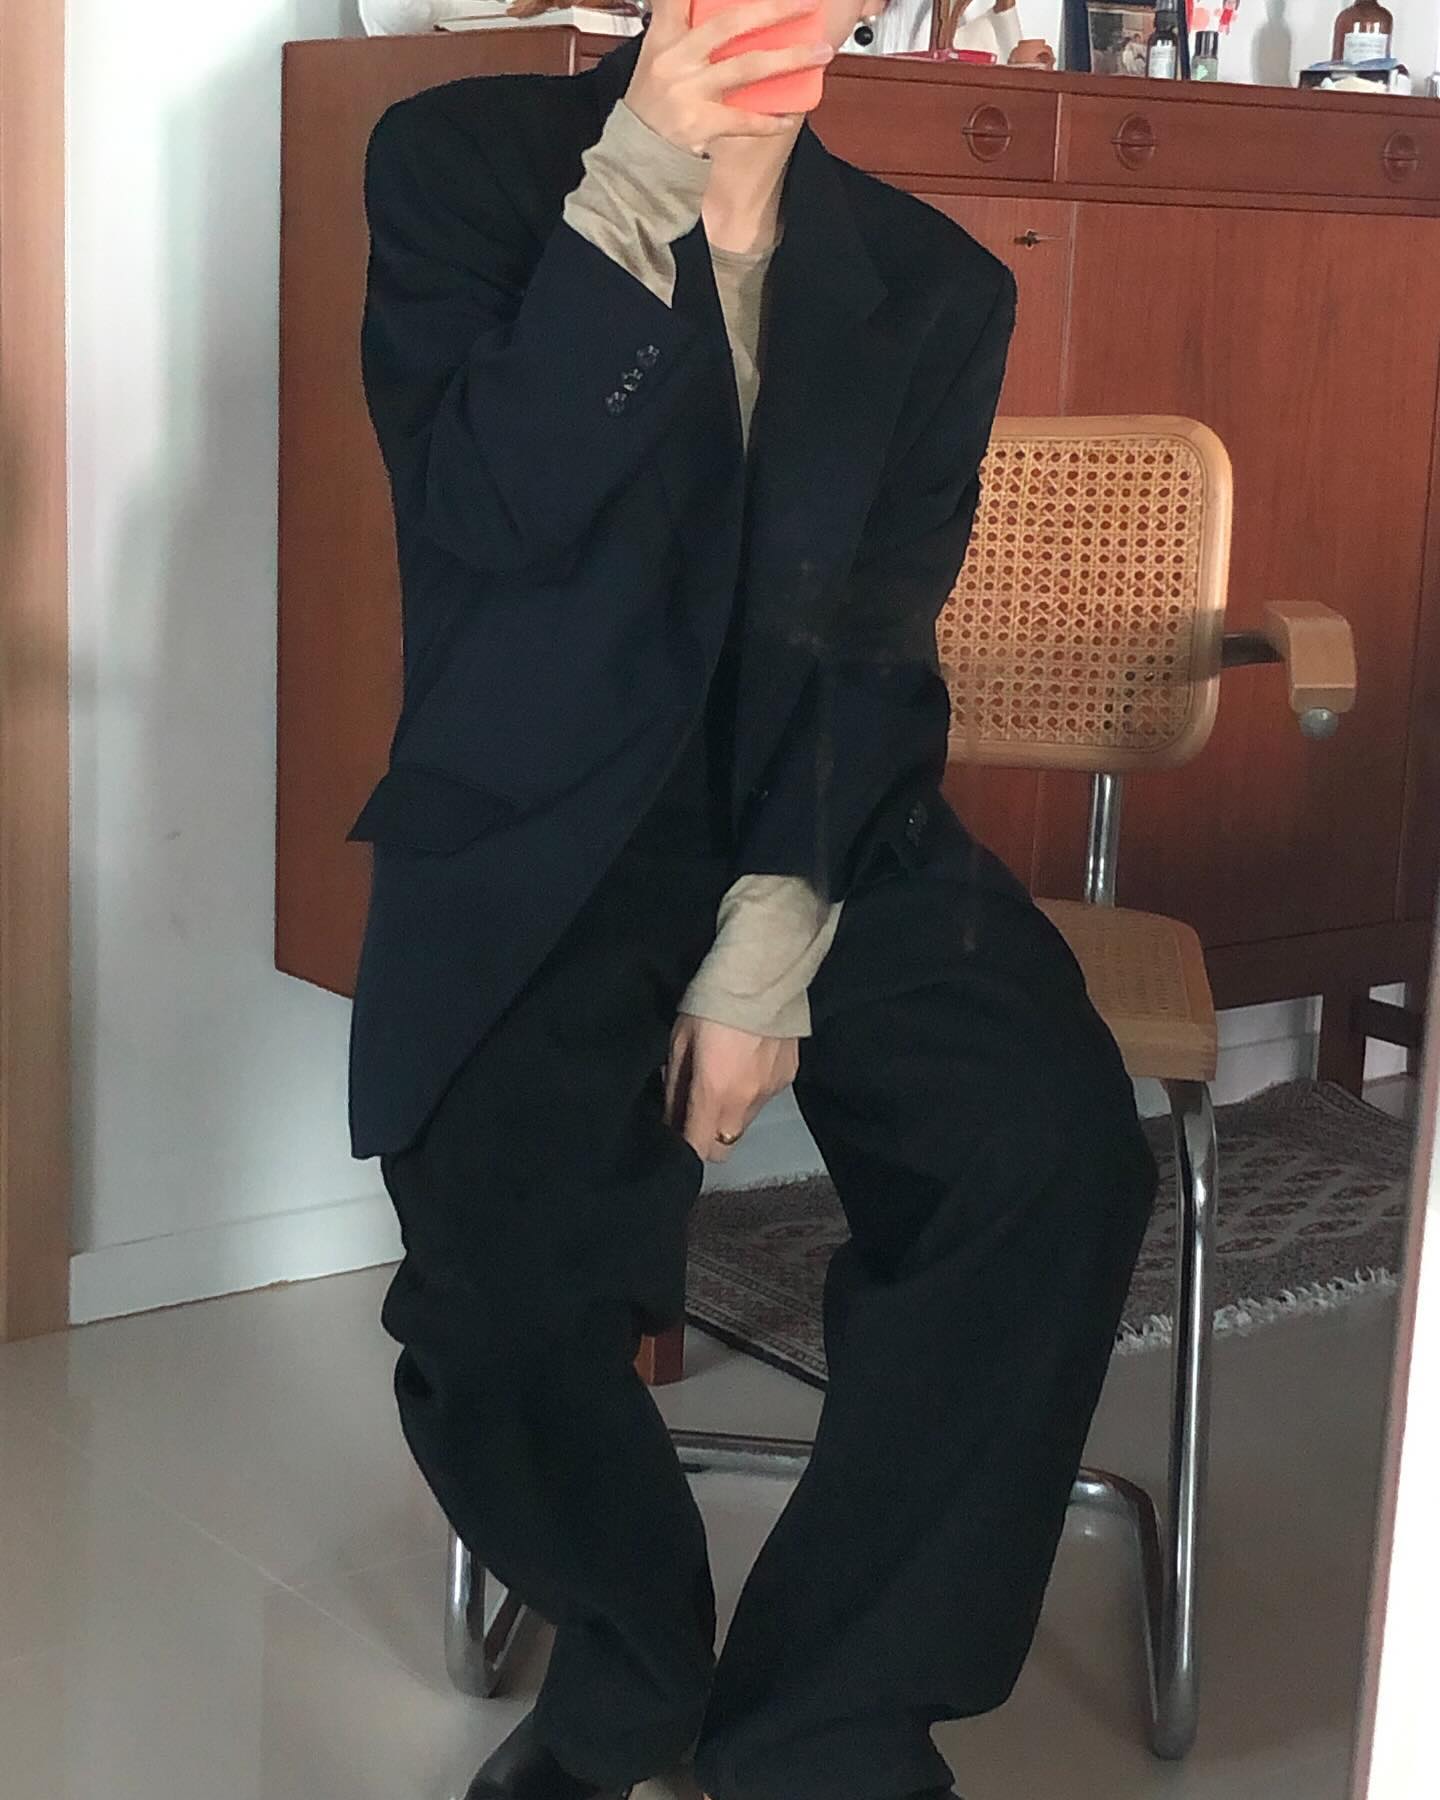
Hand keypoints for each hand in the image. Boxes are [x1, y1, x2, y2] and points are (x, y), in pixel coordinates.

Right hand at [625, 0, 834, 153]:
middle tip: (807, 3)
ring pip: (747, 67)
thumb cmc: (652, 106)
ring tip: (819, 52)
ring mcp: (688, 91)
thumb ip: (687, 32)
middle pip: (731, 23)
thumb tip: (737, 18)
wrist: (632, 156)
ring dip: (790, 59)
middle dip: (774, 10)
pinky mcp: (698, 124)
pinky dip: (769, 120)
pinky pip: (744, 120)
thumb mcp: (658, 58)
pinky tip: (788, 117)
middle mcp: (676, 58)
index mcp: (665, 36)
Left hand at [663, 1012, 799, 1161]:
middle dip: (707, 1137)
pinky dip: (751, 1091)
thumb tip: (669, 1121)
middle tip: (696, 1107)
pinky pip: (764, 1098)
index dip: (684, 1151)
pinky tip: (747, 1062)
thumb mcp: (680, 1043)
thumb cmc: (710, 1005)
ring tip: (723, 1077)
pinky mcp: (789, 1077)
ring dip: (730, 1114)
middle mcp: (745, 1102)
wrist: (763, 974)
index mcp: (714, 1094)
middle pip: (724, 1146)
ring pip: (744, 1124)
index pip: (699, 1150)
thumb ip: (674, 1088)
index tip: (676, 1137)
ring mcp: (771, 1092)